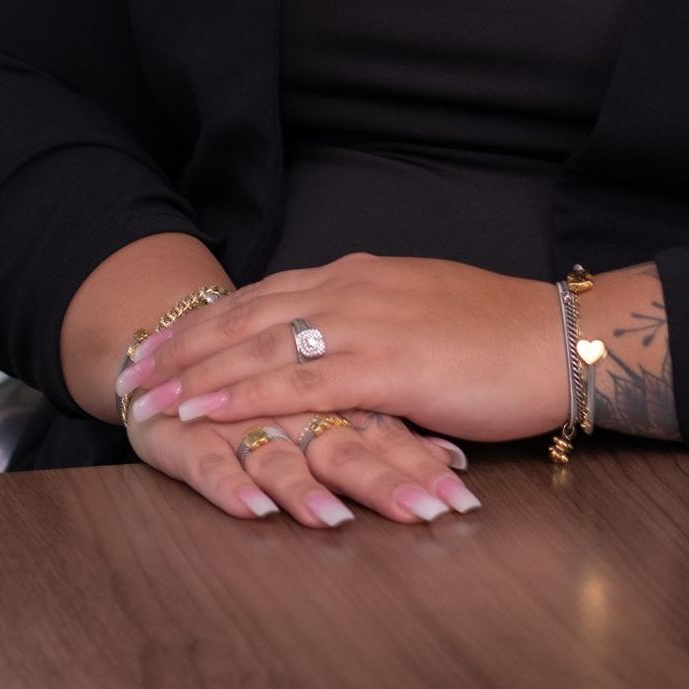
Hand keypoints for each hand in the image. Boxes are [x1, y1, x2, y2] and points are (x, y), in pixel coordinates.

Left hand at [115, 253, 566, 443]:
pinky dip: (239, 397)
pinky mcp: (382, 367)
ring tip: (146, 396)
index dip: (212, 320)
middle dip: (185, 345)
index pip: (267, 294)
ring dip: (195, 373)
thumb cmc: (500, 334)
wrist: (555, 338)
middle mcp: (352, 290)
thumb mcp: (423, 310)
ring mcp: (364, 325)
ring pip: (258, 346)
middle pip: (248, 315)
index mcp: (361, 275)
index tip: (166, 341)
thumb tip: (343, 337)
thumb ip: (376, 318)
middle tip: (133, 370)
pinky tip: (202, 412)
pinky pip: (294, 383)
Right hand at [125, 398, 480, 527]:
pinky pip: (209, 464)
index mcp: (328, 382)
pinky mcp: (188, 435)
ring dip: (309, 489)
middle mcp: (288, 403)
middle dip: (384, 481)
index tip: (464, 500)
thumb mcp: (329, 395)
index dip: (423, 462)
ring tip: (339, 520)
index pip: (387, 427)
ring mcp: (238, 419)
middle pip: (343, 441)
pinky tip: (253, 509)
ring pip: (280, 454)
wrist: (173, 347)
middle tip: (427, 515)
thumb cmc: (262, 382)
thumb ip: (381, 423)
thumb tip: (454, 456)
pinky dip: (230, 484)